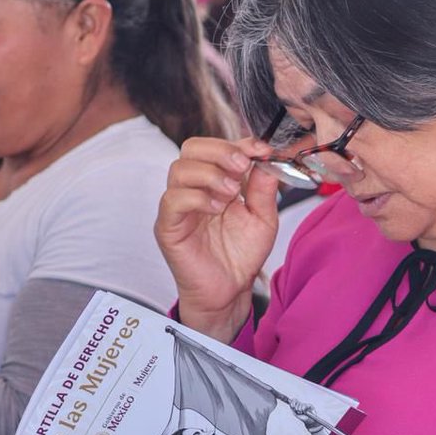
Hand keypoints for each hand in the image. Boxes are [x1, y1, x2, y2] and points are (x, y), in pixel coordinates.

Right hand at [156, 137, 279, 341]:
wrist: (229, 291)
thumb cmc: (241, 255)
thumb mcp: (263, 218)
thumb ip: (263, 188)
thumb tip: (268, 158)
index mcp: (215, 181)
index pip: (216, 147)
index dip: (238, 143)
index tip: (261, 149)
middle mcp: (193, 188)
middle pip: (191, 148)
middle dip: (220, 151)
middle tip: (242, 166)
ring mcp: (177, 206)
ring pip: (179, 169)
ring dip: (210, 175)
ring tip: (231, 194)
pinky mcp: (168, 226)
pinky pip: (172, 200)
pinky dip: (196, 197)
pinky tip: (216, 209)